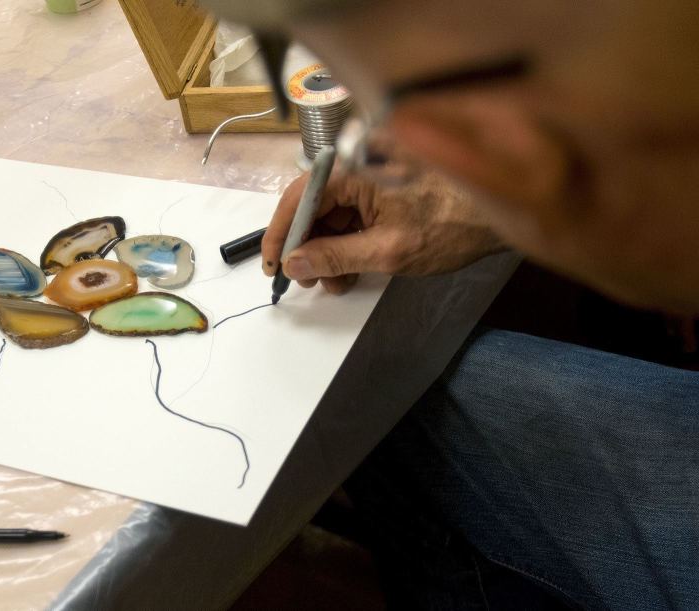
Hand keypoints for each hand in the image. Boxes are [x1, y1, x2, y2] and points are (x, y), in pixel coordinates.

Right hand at [261, 140, 505, 294]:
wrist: (506, 209)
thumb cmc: (454, 224)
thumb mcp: (389, 250)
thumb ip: (335, 257)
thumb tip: (294, 262)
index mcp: (357, 166)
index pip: (300, 196)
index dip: (281, 234)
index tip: (273, 265)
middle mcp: (361, 160)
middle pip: (314, 205)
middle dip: (308, 247)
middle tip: (308, 281)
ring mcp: (374, 170)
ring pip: (332, 212)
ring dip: (328, 249)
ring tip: (338, 281)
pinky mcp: (386, 181)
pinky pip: (353, 210)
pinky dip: (348, 239)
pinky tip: (352, 267)